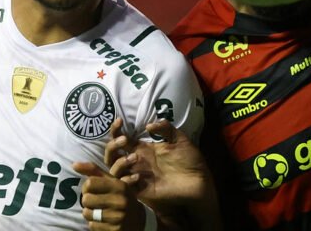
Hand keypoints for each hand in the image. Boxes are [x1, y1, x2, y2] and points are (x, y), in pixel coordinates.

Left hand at [73, 161, 144, 230]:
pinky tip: (103, 220)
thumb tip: (74, 164)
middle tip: (95, 202)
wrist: (137, 219)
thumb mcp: (111, 181)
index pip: (89, 183)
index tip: (92, 190)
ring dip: (89, 213)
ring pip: (87, 213)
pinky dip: (94, 223)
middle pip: (86, 199)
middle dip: (87, 201)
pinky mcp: (115, 229)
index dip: (87, 187)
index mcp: (119, 185)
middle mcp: (120, 200)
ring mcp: (118, 216)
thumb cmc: (119, 196)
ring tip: (98, 211)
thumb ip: (93, 171)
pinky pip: (92, 225)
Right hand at [105, 119, 220, 230]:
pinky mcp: (141, 190)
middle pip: (112, 154)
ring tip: (134, 157)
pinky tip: (138, 176)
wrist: (199, 182)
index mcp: (144, 149)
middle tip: (124, 140)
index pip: (122, 139)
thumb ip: (166, 129)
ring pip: (114, 169)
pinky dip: (126, 180)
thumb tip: (148, 125)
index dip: (116, 129)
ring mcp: (137, 176)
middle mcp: (137, 162)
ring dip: (119, 162)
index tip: (119, 121)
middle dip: (113, 145)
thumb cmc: (190, 160)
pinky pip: (124, 186)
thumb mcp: (179, 139)